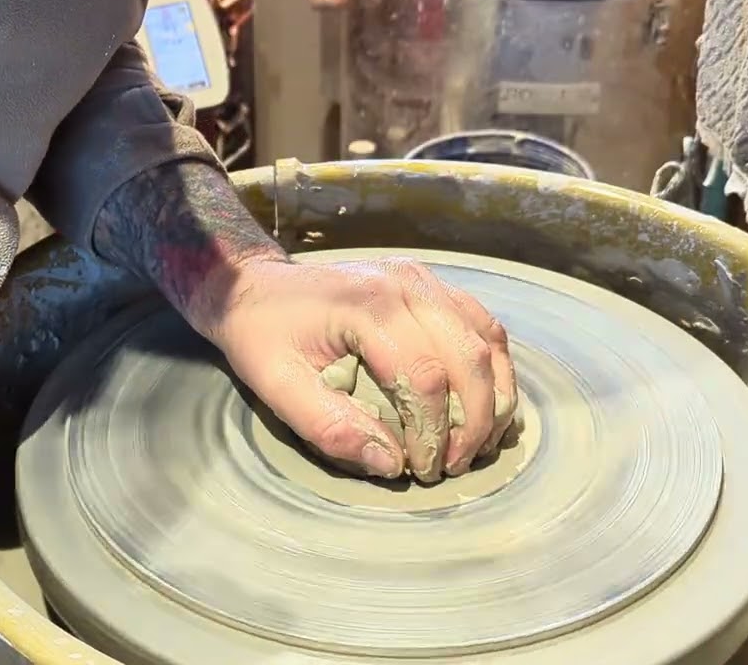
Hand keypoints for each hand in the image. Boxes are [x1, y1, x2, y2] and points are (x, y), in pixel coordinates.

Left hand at [205, 257, 516, 481]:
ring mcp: (422, 279)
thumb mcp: (277, 386)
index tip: (423, 469)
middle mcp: (406, 284)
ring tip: (478, 443)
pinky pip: (481, 325)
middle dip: (474, 422)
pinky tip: (482, 404)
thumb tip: (391, 464)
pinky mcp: (429, 284)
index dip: (433, 432)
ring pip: (487, 339)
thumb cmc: (262, 335)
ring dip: (494, 396)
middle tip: (455, 466)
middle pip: (469, 357)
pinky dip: (492, 368)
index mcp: (368, 305)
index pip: (425, 376)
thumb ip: (330, 428)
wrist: (254, 287)